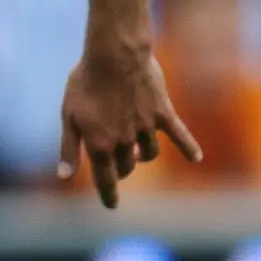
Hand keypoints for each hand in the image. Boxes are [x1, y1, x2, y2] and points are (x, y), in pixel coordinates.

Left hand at [57, 35, 202, 208]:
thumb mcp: (69, 116)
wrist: (114, 55)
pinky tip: (196, 158)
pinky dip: (188, 147)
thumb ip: (68, 148)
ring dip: (142, 157)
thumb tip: (64, 176)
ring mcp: (146, 128)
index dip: (108, 195)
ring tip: (137, 152)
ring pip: (149, 154)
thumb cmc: (85, 83)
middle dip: (121, 170)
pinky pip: (179, 135)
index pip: (106, 180)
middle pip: (127, 167)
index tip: (112, 205)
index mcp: (100, 144)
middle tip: (118, 166)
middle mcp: (125, 141)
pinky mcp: (163, 113)